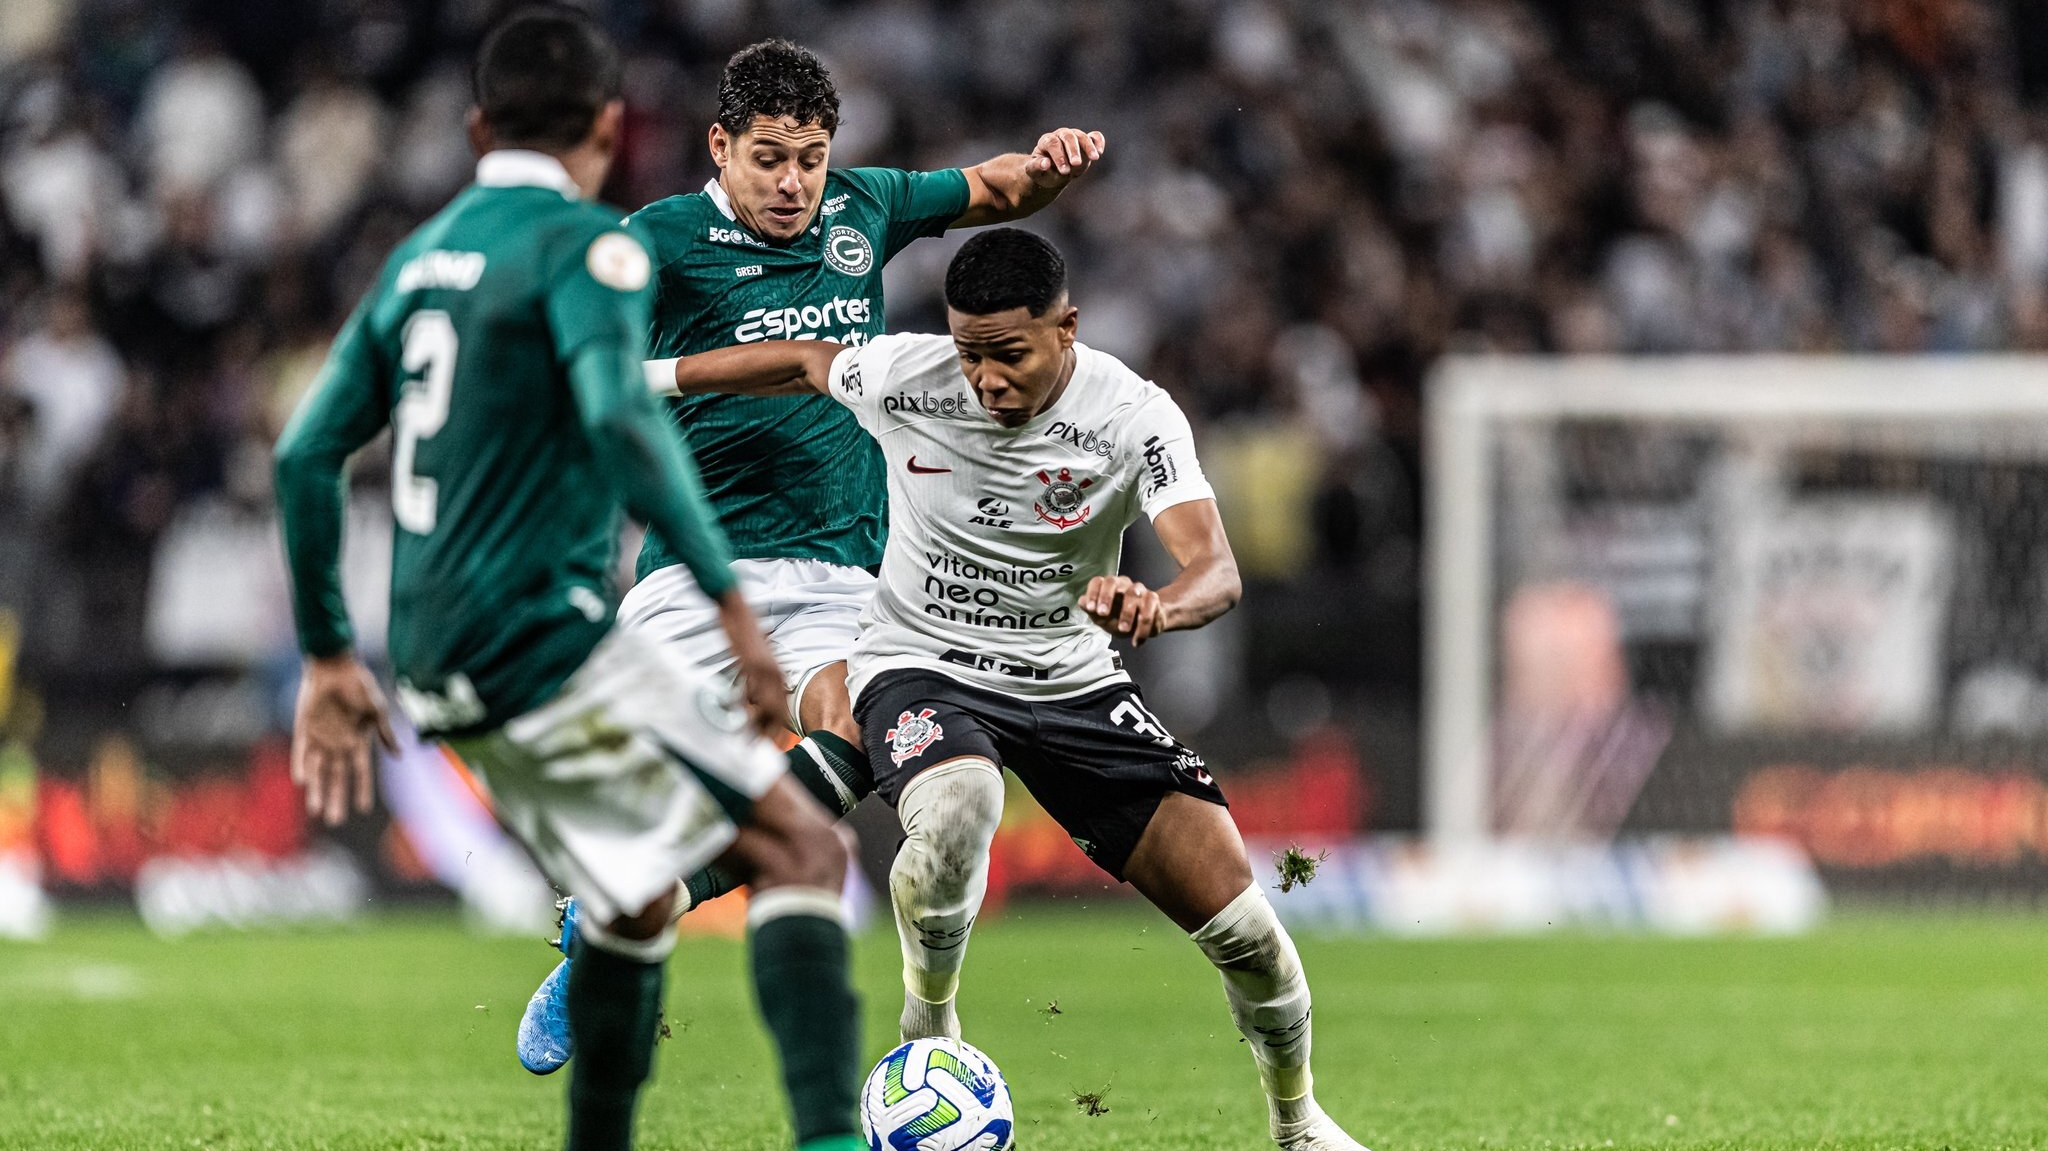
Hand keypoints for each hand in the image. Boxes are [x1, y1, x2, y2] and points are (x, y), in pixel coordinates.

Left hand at [291, 654, 397, 826]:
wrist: (336, 667)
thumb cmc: (360, 686)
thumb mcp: (378, 711)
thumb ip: (385, 735)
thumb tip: (400, 756)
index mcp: (357, 742)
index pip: (360, 773)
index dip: (362, 791)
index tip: (363, 810)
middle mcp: (338, 745)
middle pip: (337, 778)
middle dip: (335, 799)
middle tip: (334, 821)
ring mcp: (320, 739)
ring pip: (317, 771)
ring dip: (316, 790)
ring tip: (315, 810)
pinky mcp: (303, 730)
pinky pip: (300, 753)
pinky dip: (300, 766)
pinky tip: (301, 780)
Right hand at [716, 593, 786, 740]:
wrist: (737, 609)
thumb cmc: (744, 633)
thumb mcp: (755, 658)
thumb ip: (756, 677)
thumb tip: (751, 697)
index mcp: (778, 672)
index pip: (781, 706)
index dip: (776, 726)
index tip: (769, 742)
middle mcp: (775, 673)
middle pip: (776, 710)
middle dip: (767, 732)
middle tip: (756, 748)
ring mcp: (764, 668)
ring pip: (763, 705)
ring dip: (753, 725)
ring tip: (745, 742)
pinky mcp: (751, 663)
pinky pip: (747, 690)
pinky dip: (741, 706)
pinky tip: (735, 718)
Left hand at [1026, 128, 1105, 187]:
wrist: (1053, 173)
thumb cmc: (1043, 172)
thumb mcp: (1035, 172)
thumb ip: (1037, 167)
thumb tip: (1045, 163)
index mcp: (1046, 141)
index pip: (1052, 144)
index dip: (1058, 156)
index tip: (1064, 171)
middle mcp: (1060, 135)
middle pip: (1068, 137)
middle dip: (1073, 150)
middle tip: (1076, 164)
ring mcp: (1074, 137)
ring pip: (1081, 136)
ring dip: (1088, 146)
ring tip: (1094, 158)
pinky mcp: (1086, 142)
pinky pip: (1094, 136)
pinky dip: (1098, 141)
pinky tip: (1100, 151)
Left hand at [1081, 574, 1163, 645]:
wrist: (1142, 627)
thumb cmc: (1118, 619)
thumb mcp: (1102, 619)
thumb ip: (1091, 610)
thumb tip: (1082, 602)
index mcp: (1107, 587)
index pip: (1097, 581)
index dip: (1092, 593)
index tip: (1090, 609)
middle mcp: (1122, 584)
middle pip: (1112, 581)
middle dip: (1106, 597)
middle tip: (1102, 614)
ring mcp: (1139, 590)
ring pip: (1133, 593)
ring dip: (1127, 613)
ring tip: (1123, 630)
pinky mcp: (1152, 599)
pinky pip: (1149, 609)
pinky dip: (1143, 626)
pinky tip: (1136, 640)